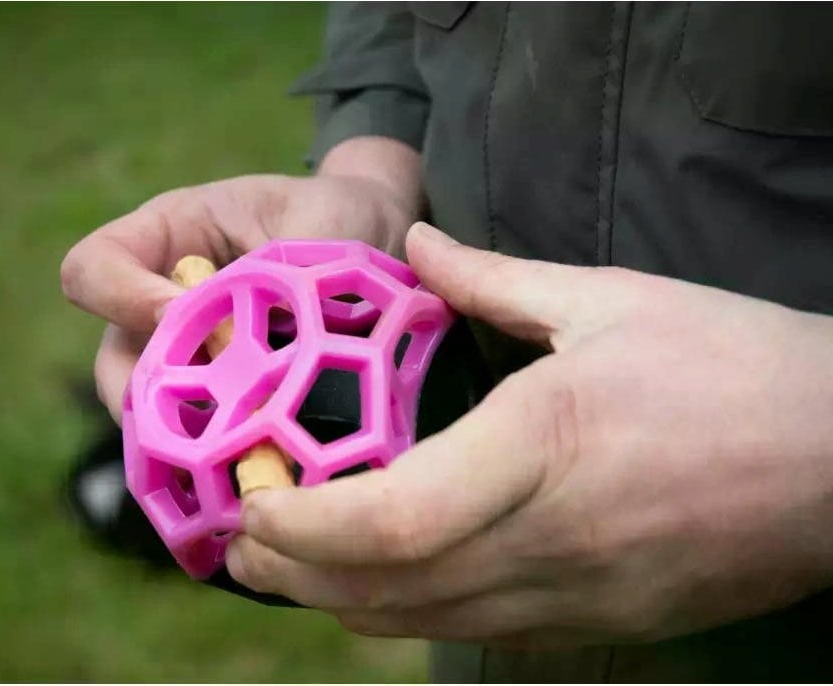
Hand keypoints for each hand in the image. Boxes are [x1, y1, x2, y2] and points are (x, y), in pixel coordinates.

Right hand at [60, 137, 421, 420]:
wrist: (374, 239)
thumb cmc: (334, 218)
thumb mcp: (305, 228)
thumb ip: (261, 278)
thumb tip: (220, 346)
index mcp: (164, 239)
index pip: (93, 269)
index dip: (123, 299)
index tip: (181, 314)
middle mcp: (158, 302)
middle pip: (112, 364)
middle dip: (150, 400)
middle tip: (207, 419)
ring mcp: (186, 354)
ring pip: (150, 414)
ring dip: (188, 439)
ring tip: (238, 454)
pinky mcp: (221, 396)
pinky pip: (197, 435)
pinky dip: (221, 456)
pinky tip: (257, 470)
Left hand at [226, 222, 832, 647]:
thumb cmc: (733, 365)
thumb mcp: (612, 299)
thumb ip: (495, 279)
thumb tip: (419, 247)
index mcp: (546, 444)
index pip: (391, 521)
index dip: (304, 526)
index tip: (255, 503)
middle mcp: (553, 539)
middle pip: (389, 589)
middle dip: (297, 574)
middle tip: (241, 544)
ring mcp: (579, 597)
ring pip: (426, 625)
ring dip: (341, 602)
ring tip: (286, 568)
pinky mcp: (601, 622)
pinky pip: (479, 632)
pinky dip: (408, 614)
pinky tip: (375, 586)